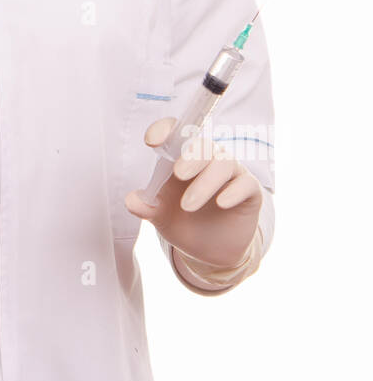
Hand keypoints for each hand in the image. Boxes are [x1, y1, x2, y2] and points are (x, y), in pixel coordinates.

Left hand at [124, 116, 261, 268]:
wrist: (211, 250)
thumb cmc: (184, 221)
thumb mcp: (160, 216)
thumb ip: (147, 206)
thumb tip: (131, 201)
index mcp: (182, 157)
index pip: (176, 133)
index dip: (165, 131)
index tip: (152, 141)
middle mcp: (208, 159)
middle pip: (202, 145)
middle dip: (190, 157)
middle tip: (178, 174)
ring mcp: (230, 173)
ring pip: (223, 163)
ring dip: (205, 182)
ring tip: (189, 205)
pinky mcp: (249, 191)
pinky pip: (246, 183)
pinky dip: (234, 191)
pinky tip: (221, 203)